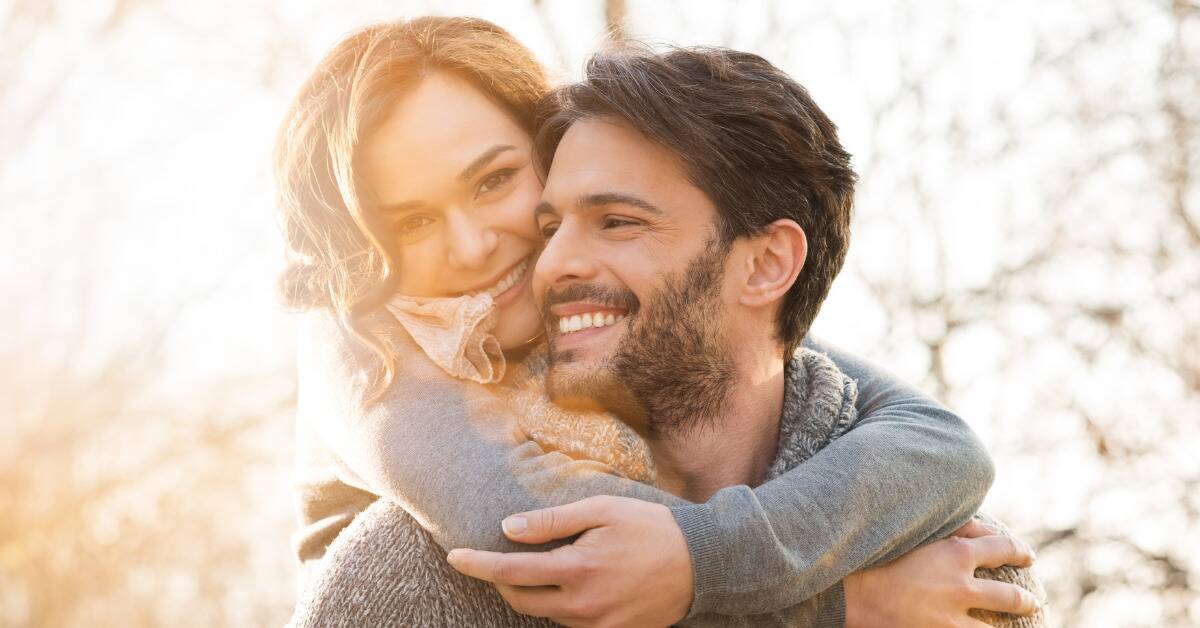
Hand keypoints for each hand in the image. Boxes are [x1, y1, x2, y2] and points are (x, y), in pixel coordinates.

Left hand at [446, 495, 692, 627]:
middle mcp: (582, 605)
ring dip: (533, 592)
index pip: (511, 571)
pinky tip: (570, 584)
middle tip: (494, 558)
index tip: (454, 557)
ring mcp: (597, 626)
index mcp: (577, 569)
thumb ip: (552, 521)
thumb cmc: (651, 527)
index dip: (478, 565)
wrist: (703, 563)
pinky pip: (571, 624)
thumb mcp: (602, 510)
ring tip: (542, 565)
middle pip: (520, 600)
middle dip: (499, 581)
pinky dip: (559, 605)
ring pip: (545, 613)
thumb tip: (508, 528)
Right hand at [844, 519, 1040, 627]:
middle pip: (1010, 597)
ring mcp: (952, 618)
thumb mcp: (916, 533)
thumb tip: (983, 527)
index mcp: (957, 553)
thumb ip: (952, 526)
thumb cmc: (878, 555)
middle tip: (1032, 603)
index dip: (1019, 552)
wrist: (850, 591)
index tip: (1027, 557)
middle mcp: (962, 587)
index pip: (1003, 548)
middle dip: (1026, 601)